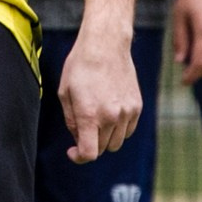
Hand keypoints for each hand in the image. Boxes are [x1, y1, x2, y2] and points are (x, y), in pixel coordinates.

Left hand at [60, 28, 142, 163]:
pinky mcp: (137, 106)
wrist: (106, 44)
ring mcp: (127, 112)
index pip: (89, 153)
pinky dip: (119, 129)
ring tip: (97, 119)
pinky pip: (128, 130)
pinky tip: (110, 113)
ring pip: (117, 142)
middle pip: (103, 148)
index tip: (73, 151)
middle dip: (90, 143)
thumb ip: (71, 121)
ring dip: (106, 138)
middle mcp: (111, 117)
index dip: (78, 157)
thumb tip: (78, 139)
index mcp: (90, 115)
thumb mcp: (65, 93)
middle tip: (83, 127)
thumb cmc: (80, 66)